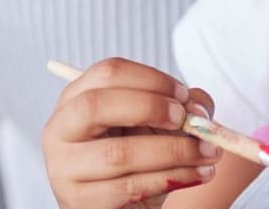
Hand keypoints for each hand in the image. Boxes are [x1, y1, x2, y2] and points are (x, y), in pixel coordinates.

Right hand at [43, 57, 219, 208]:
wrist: (123, 207)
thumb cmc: (137, 161)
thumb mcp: (156, 127)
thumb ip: (181, 108)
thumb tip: (199, 108)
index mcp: (75, 99)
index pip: (107, 73)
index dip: (150, 79)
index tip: (184, 95)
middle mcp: (60, 130)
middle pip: (97, 105)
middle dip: (150, 107)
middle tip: (187, 120)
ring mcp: (64, 168)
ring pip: (119, 153)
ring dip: (174, 151)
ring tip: (208, 154)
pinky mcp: (78, 202)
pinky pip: (129, 188)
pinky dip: (171, 178)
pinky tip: (195, 175)